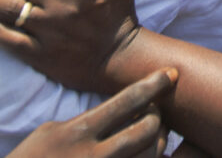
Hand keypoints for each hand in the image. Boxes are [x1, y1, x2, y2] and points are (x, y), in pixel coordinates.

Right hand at [5, 71, 175, 157]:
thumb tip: (119, 110)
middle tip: (157, 111)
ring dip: (159, 140)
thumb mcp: (50, 132)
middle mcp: (94, 155)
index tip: (171, 73)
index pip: (126, 101)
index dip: (153, 84)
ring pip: (151, 154)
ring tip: (154, 131)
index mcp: (78, 131)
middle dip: (159, 116)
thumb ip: (85, 121)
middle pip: (148, 129)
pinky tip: (144, 150)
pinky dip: (149, 157)